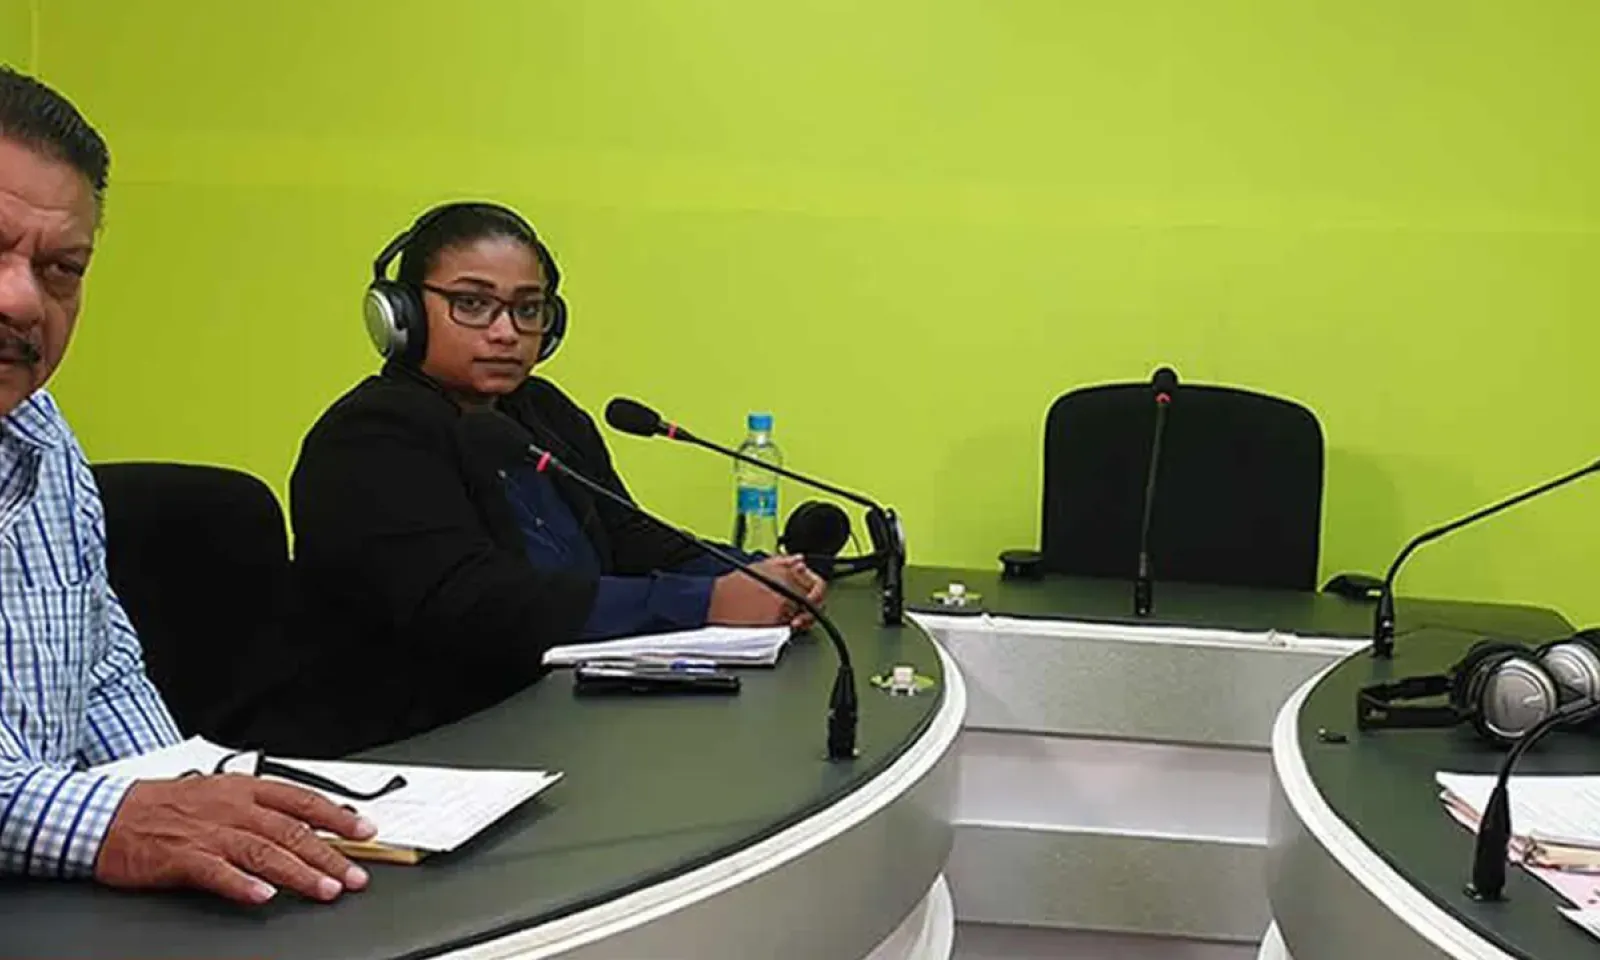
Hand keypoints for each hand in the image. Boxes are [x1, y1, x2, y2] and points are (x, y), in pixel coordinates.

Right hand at [95, 774, 377, 905]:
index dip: (338, 816)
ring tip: (324, 890)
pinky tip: (263, 897)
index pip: (303, 800)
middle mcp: (232, 808)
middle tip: (354, 875)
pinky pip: (218, 872)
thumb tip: (306, 822)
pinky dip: (242, 884)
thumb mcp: (219, 794)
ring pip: (264, 852)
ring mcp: (208, 832)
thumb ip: (261, 808)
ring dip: (299, 873)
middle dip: (328, 855)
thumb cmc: (165, 806)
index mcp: (244, 789)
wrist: (109, 815)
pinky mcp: (182, 857)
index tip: (365, 832)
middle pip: (291, 831)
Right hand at [707, 556, 825, 628]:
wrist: (711, 603)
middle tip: (796, 612)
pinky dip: (784, 627)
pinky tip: (771, 623)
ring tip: (779, 616)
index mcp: (786, 574)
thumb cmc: (730, 587)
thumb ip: (784, 561)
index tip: (811, 597)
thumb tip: (800, 560)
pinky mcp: (774, 627)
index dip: (816, 593)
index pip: (818, 586)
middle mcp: (787, 592)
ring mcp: (782, 611)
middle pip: (813, 605)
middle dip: (807, 609)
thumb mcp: (759, 565)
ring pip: (802, 619)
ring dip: (796, 618)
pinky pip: (788, 630)